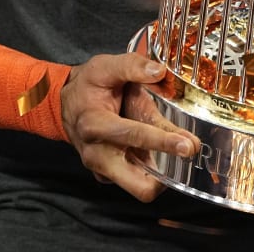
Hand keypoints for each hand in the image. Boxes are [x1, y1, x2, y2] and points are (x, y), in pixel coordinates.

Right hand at [59, 52, 198, 201]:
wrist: (65, 105)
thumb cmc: (87, 86)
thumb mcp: (104, 67)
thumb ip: (131, 66)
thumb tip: (159, 71)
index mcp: (94, 125)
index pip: (132, 137)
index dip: (163, 141)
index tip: (187, 145)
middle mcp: (97, 155)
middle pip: (138, 185)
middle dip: (165, 177)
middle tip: (187, 153)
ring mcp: (103, 169)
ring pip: (141, 187)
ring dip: (162, 173)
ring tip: (176, 147)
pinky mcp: (109, 176)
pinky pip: (136, 180)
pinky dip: (151, 170)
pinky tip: (157, 148)